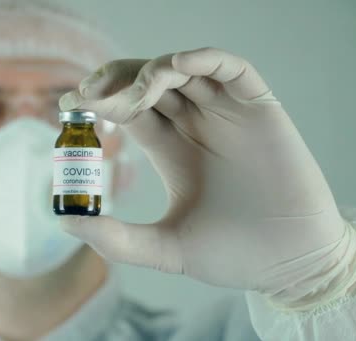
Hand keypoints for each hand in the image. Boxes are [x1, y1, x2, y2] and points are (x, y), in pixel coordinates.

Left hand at [58, 47, 350, 295]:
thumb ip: (117, 239)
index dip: (100, 101)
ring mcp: (226, 114)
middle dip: (116, 80)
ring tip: (132, 95)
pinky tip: (174, 68)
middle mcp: (195, 125)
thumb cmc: (231, 255)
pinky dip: (204, 59)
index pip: (128, 109)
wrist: (289, 265)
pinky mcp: (259, 109)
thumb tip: (66, 222)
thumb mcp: (165, 248)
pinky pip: (232, 69)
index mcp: (170, 148)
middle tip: (89, 92)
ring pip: (184, 70)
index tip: (70, 105)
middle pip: (148, 82)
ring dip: (151, 71)